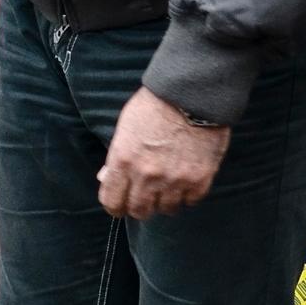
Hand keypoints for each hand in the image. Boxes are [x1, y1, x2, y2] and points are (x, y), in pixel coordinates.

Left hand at [98, 85, 229, 218]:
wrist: (192, 93)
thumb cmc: (155, 105)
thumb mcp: (126, 127)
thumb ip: (116, 157)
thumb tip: (106, 177)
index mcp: (124, 162)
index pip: (112, 202)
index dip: (116, 205)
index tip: (121, 202)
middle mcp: (147, 176)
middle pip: (139, 211)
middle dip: (140, 205)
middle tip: (146, 195)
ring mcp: (174, 180)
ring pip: (166, 210)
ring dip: (165, 200)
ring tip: (168, 185)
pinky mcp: (199, 179)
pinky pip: (190, 202)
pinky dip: (187, 194)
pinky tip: (185, 180)